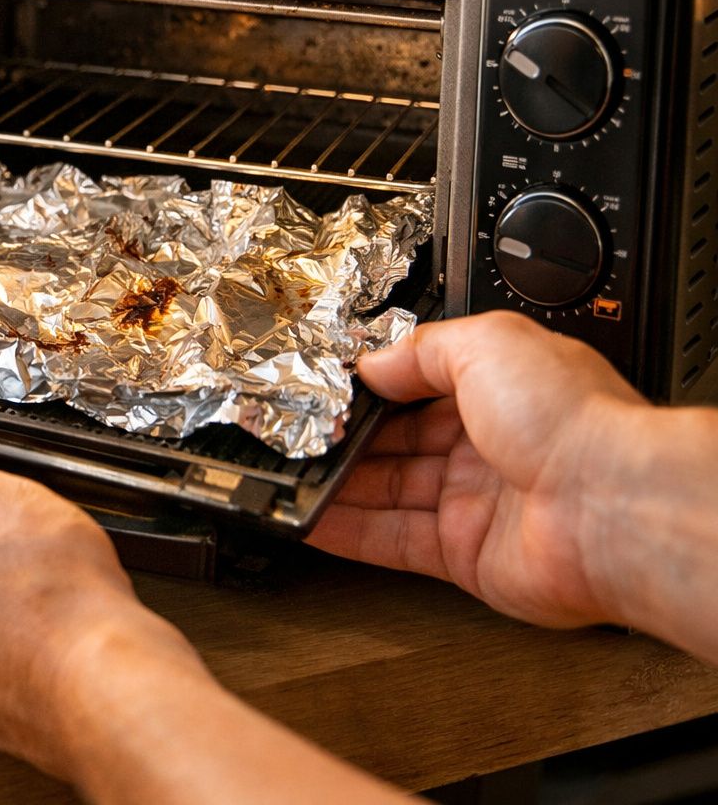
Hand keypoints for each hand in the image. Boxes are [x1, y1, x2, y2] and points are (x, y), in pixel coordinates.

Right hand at [309, 311, 649, 627]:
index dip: (371, 388)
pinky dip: (347, 532)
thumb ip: (422, 349)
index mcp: (502, 389)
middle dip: (346, 438)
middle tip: (297, 432)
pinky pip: (392, 541)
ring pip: (388, 492)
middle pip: (397, 442)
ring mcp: (475, 503)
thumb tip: (377, 361)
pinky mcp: (463, 555)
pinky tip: (311, 519)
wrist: (611, 509)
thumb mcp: (488, 343)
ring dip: (338, 485)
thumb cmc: (574, 422)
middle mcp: (490, 446)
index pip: (418, 385)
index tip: (326, 387)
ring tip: (289, 475)